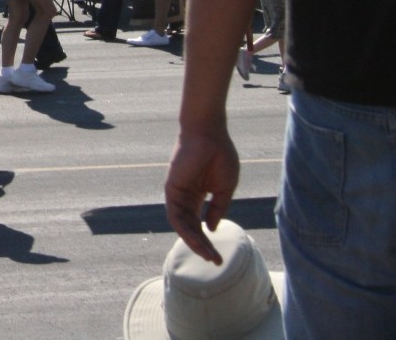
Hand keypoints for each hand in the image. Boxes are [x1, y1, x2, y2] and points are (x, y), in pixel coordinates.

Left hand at [166, 125, 240, 262]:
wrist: (209, 134)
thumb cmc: (219, 155)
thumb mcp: (224, 188)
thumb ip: (218, 208)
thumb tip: (212, 228)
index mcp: (198, 195)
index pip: (200, 224)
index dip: (209, 241)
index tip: (219, 258)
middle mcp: (186, 197)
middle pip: (191, 228)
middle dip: (202, 246)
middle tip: (214, 261)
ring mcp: (177, 193)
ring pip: (182, 225)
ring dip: (193, 241)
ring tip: (207, 254)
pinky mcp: (171, 188)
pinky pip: (175, 214)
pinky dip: (184, 228)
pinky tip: (197, 239)